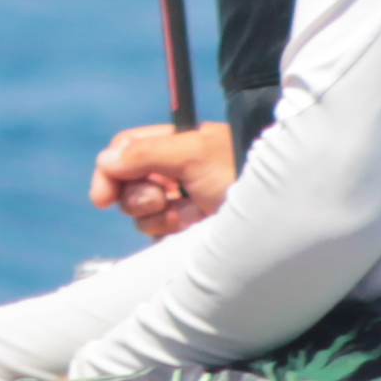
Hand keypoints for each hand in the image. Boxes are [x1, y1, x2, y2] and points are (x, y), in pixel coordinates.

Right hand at [91, 120, 236, 238]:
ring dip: (158, 218)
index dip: (109, 173)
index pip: (124, 152)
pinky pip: (157, 236)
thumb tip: (106, 161)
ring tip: (188, 215)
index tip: (102, 198)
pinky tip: (190, 229)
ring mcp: (178, 201)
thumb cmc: (243, 170)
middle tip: (163, 200)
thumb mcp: (194, 154)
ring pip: (140, 216)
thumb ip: (146, 153)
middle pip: (126, 186)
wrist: (278, 210)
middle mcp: (171, 171)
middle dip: (139, 198)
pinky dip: (168, 235)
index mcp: (171, 144)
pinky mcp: (185, 229)